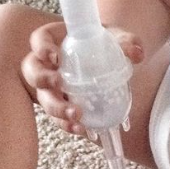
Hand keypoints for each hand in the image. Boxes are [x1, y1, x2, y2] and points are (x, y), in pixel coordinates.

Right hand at [21, 21, 142, 135]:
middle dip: (43, 79)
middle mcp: (46, 65)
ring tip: (76, 114)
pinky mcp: (58, 106)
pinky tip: (80, 129)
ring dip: (56, 108)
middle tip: (59, 83)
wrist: (103, 63)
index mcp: (55, 41)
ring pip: (42, 98)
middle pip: (33, 71)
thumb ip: (125, 42)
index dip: (42, 48)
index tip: (55, 56)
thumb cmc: (102, 44)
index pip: (39, 40)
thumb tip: (136, 53)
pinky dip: (66, 124)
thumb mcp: (114, 38)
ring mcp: (49, 88)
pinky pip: (56, 118)